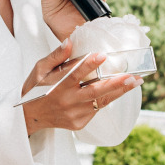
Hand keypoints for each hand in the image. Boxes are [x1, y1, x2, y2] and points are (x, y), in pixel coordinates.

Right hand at [21, 38, 139, 133]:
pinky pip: (97, 109)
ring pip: (101, 102)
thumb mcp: (40, 69)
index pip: (75, 74)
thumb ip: (56, 56)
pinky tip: (118, 90)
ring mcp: (74, 114)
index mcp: (57, 86)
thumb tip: (70, 41)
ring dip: (119, 92)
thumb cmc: (35, 88)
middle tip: (132, 76)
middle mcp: (67, 101)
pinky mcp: (79, 123)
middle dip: (116, 84)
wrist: (29, 116)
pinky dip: (108, 99)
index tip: (103, 55)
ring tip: (135, 82)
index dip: (89, 64)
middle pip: (95, 92)